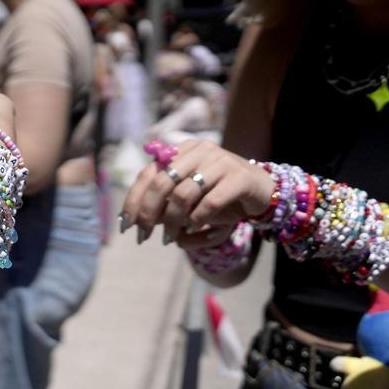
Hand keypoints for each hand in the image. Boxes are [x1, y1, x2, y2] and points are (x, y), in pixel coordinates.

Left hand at [120, 139, 271, 243]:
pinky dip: (197, 219)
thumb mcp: (189, 200)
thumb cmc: (220, 196)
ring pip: (183, 194)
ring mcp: (220, 161)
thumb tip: (139, 220)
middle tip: (144, 236)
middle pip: (161, 183)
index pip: (148, 173)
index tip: (125, 225)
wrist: (263, 192)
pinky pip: (210, 201)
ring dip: (172, 221)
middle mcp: (200, 151)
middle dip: (148, 213)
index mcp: (183, 151)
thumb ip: (165, 204)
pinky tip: (194, 227)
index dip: (133, 200)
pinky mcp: (239, 177)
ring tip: (170, 237)